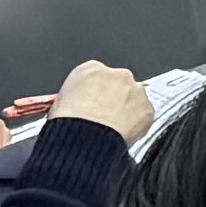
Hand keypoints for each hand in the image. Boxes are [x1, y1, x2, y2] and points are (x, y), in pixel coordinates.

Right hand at [41, 59, 158, 145]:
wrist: (84, 137)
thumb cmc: (68, 122)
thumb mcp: (58, 104)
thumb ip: (75, 97)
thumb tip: (77, 106)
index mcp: (90, 70)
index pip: (96, 78)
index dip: (94, 94)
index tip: (92, 105)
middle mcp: (116, 74)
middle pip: (118, 85)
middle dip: (113, 100)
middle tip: (104, 119)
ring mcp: (135, 90)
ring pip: (134, 98)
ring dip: (127, 110)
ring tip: (112, 129)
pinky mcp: (147, 107)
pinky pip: (144, 115)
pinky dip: (137, 124)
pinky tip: (123, 134)